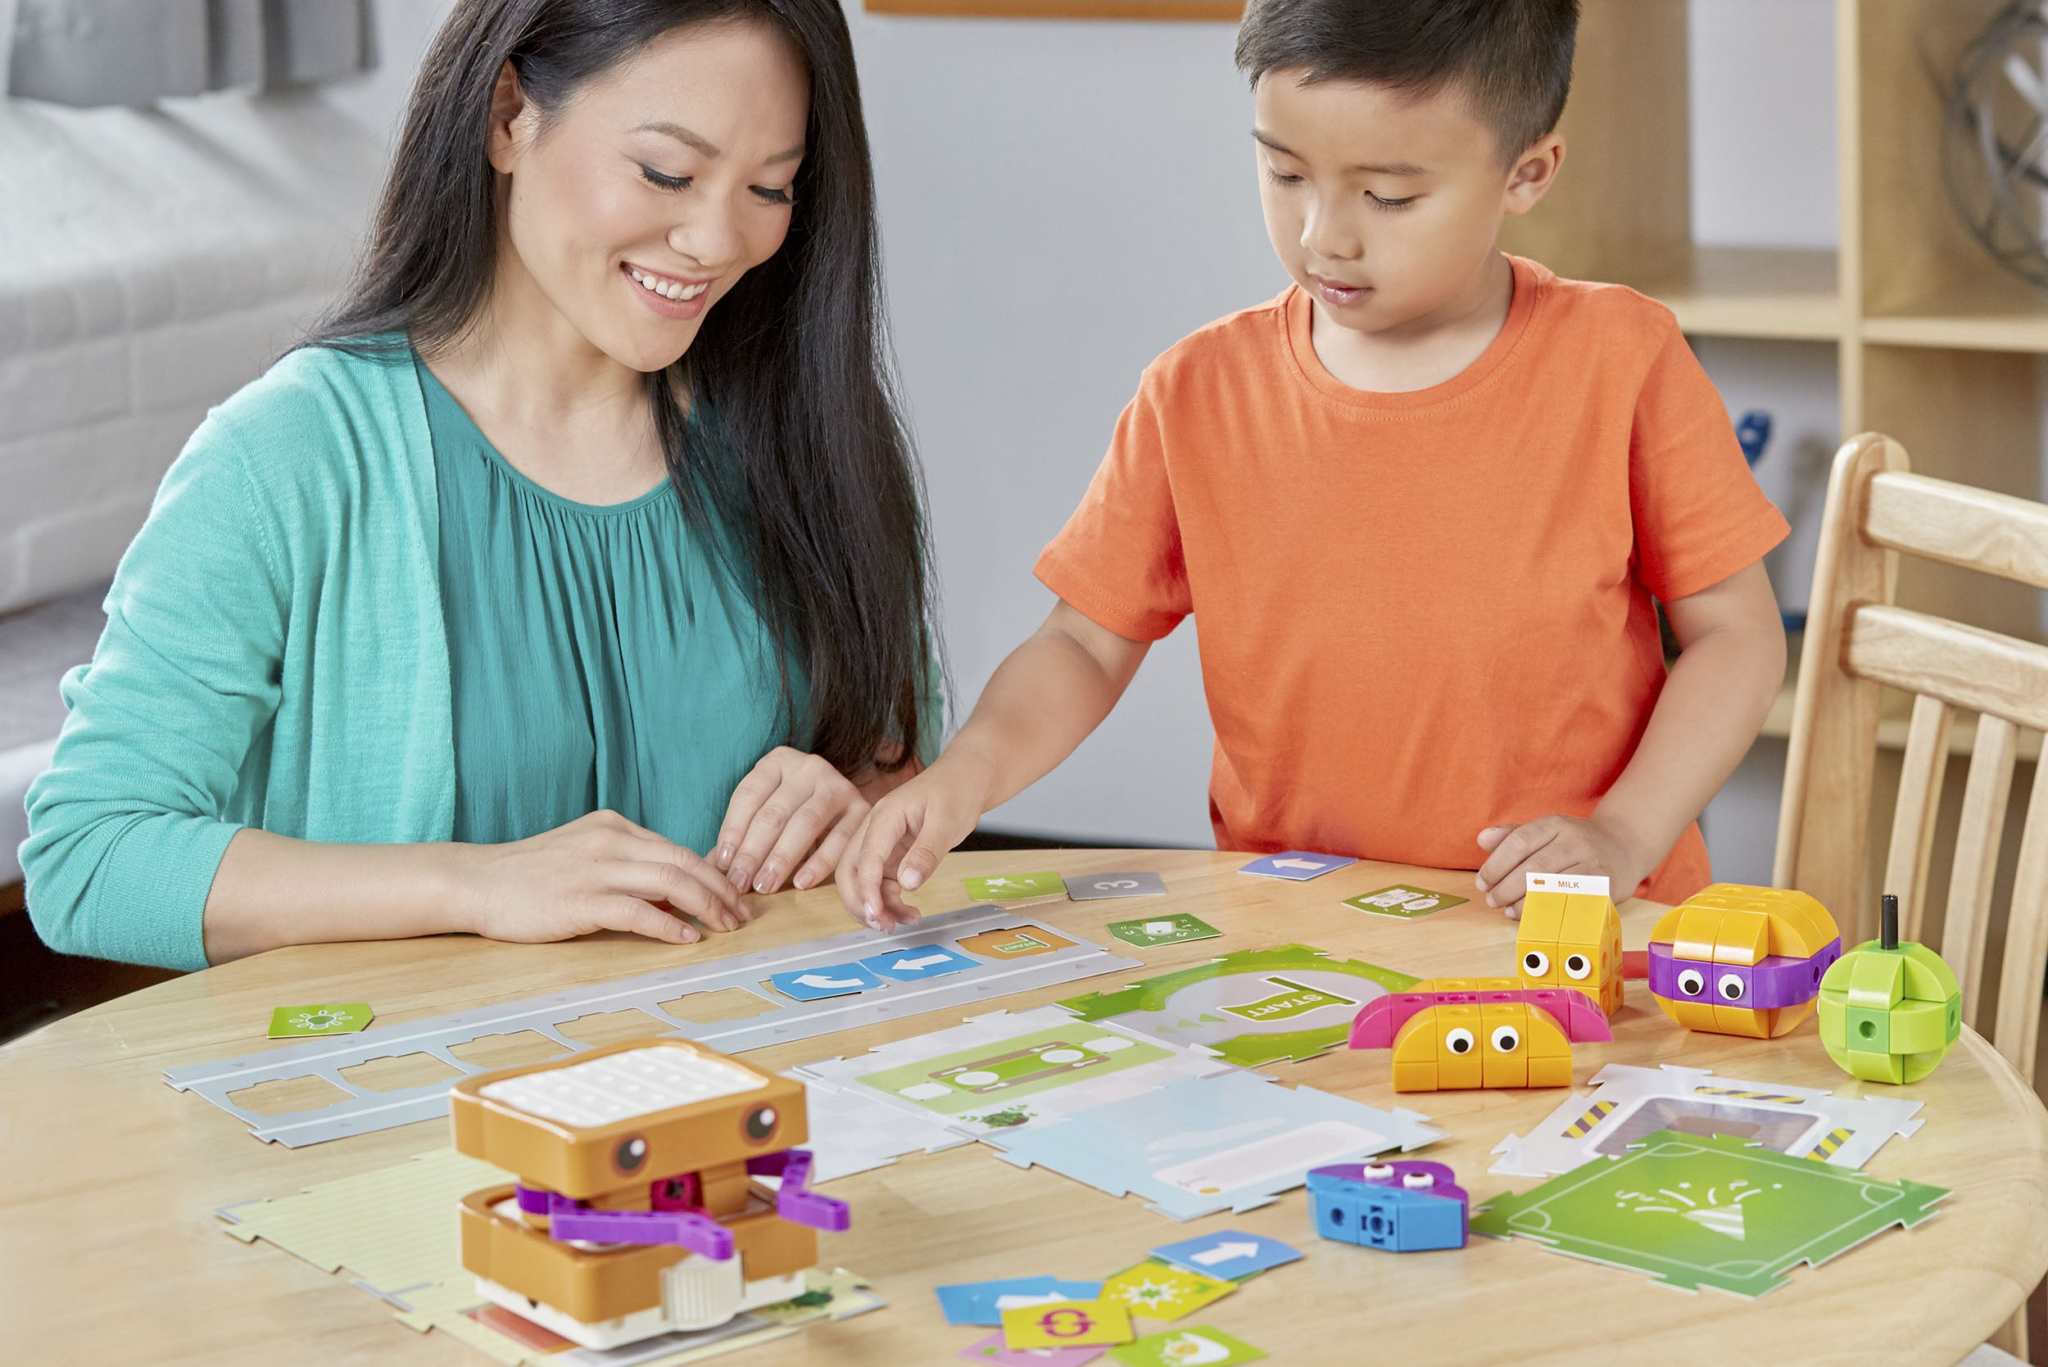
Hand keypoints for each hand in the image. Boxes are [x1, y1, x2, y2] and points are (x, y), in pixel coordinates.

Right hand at [459, 810, 740, 943]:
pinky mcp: (580, 901)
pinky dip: (670, 925)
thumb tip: (675, 890)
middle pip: (684, 862)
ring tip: (724, 927)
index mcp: (614, 827)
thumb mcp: (584, 852)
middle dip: (720, 890)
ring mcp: (596, 870)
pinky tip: (687, 938)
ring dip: (706, 907)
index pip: (677, 848)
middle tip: (740, 916)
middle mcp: (610, 841)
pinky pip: (639, 912)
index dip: (712, 874)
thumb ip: (626, 864)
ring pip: (670, 882)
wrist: (476, 882)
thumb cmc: (530, 875)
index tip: (731, 896)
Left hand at [712, 747, 867, 897]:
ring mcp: (838, 785)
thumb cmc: (793, 814)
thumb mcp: (766, 814)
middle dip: (753, 852)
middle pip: (774, 812)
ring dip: (781, 859)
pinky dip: (819, 863)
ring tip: (764, 886)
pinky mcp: (862, 809)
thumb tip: (711, 868)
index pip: (748, 795)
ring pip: (804, 824)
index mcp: (778, 761)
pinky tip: (801, 883)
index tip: (723, 864)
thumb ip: (741, 838)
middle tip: (740, 884)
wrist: (845, 806)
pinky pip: (839, 839)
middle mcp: (809, 767)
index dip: (733, 831)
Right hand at [835, 753, 990, 929]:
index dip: (868, 890)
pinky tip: (907, 913)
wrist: (966, 778)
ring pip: (862, 880)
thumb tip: (908, 883)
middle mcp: (874, 829)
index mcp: (884, 816)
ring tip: (902, 923)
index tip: (877, 916)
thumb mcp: (947, 822)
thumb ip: (927, 852)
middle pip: (849, 870)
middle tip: (883, 926)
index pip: (866, 857)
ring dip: (875, 906)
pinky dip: (888, 901)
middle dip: (860, 902)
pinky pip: (880, 882)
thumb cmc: (957, 791)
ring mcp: (881, 843)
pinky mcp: (890, 854)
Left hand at [1474, 814, 1648, 918]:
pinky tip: (1535, 917)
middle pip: (1533, 867)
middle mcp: (1575, 841)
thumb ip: (1512, 836)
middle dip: (1506, 887)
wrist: (1625, 845)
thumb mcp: (1546, 831)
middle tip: (1492, 900)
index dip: (1496, 865)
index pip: (1518, 842)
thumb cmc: (1575, 843)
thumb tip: (1482, 839)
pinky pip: (1573, 902)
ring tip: (1508, 910)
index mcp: (1555, 824)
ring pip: (1553, 886)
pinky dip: (1551, 911)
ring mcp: (1593, 863)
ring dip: (1525, 902)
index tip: (1482, 882)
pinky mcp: (1607, 886)